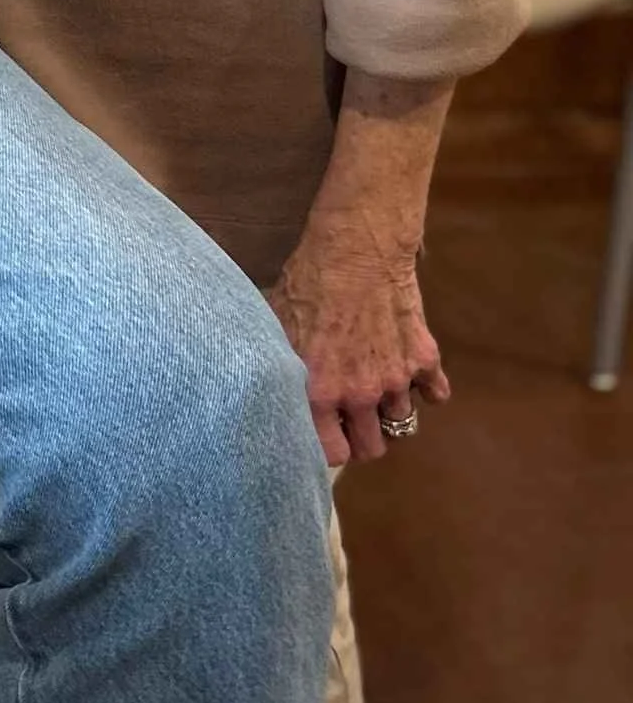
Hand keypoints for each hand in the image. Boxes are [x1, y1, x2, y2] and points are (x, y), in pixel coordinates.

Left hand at [267, 231, 449, 465]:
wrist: (355, 249)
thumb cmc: (306, 283)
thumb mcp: (276, 327)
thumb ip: (278, 366)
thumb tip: (266, 386)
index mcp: (319, 392)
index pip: (332, 454)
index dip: (329, 446)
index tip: (326, 433)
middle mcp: (360, 395)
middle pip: (372, 448)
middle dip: (361, 437)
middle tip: (353, 418)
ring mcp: (397, 380)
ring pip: (403, 423)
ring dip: (391, 411)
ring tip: (378, 390)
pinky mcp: (424, 359)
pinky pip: (436, 393)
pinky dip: (428, 388)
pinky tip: (413, 373)